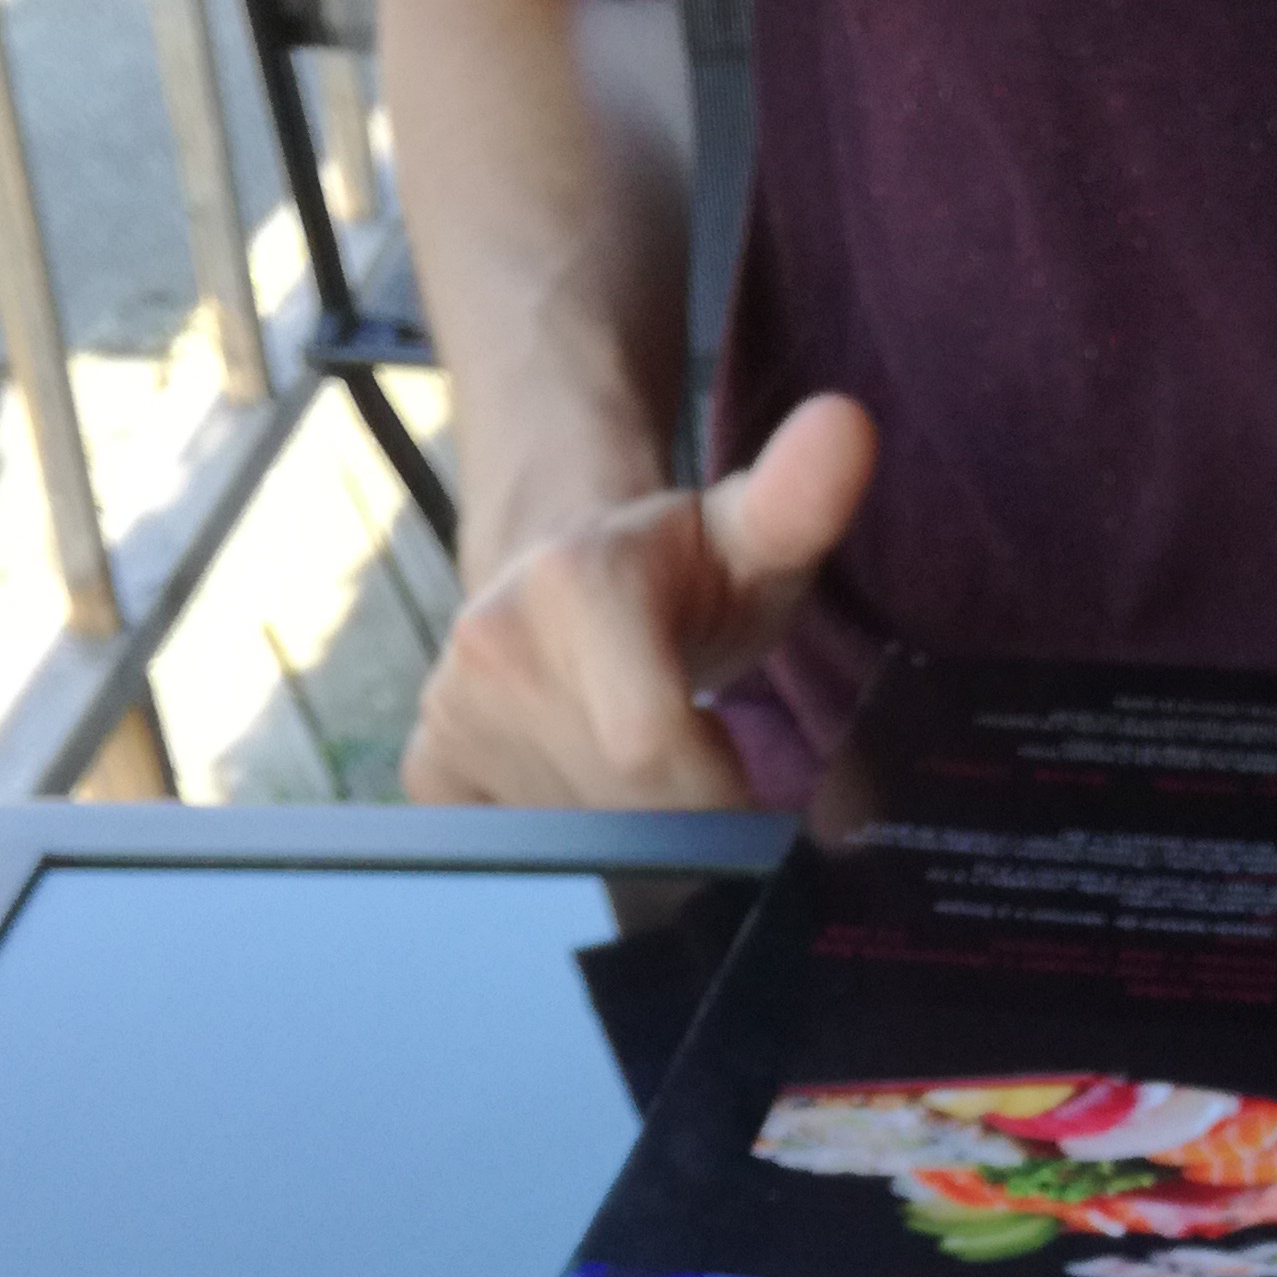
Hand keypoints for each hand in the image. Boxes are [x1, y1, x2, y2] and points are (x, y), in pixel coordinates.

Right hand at [401, 392, 877, 807]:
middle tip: (694, 766)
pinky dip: (568, 844)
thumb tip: (850, 426)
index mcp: (574, 585)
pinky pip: (517, 851)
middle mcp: (492, 644)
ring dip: (628, 835)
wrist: (563, 559)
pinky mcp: (427, 765)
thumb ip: (800, 501)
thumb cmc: (683, 569)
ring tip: (639, 769)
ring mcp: (449, 709)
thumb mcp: (752, 539)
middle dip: (677, 816)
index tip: (739, 768)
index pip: (653, 749)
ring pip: (573, 847)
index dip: (713, 784)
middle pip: (618, 808)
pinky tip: (583, 787)